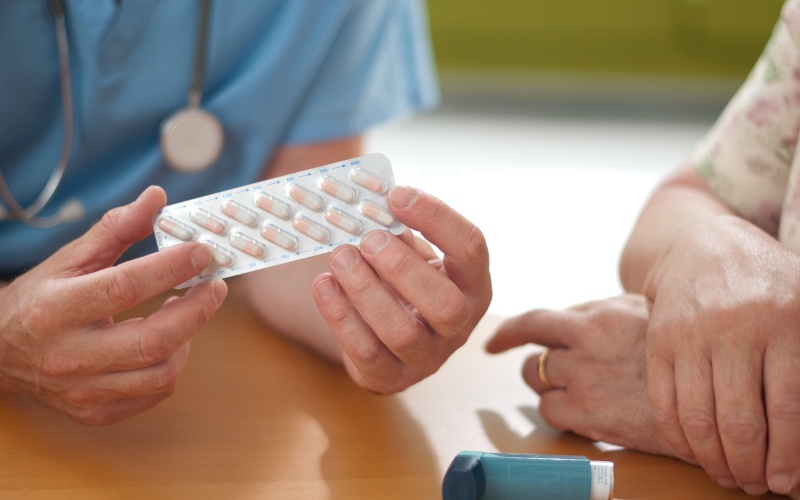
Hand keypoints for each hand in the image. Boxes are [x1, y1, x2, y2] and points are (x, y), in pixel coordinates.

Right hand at [0, 186, 226, 425]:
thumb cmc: (41, 299)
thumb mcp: (70, 258)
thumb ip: (117, 228)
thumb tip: (158, 197)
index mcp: (58, 309)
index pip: (124, 287)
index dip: (170, 268)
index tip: (202, 252)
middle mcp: (70, 356)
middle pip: (153, 341)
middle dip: (196, 310)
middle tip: (214, 286)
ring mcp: (83, 390)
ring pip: (161, 374)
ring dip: (188, 339)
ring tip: (185, 312)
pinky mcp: (96, 412)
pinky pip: (154, 393)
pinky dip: (172, 365)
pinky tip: (170, 342)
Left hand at [311, 186, 490, 393]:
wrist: (381, 333)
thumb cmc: (401, 282)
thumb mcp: (410, 252)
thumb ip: (397, 229)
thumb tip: (371, 200)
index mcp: (473, 284)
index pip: (471, 248)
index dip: (436, 218)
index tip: (396, 195)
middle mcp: (460, 325)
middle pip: (445, 304)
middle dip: (403, 268)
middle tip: (368, 239)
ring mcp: (428, 358)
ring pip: (402, 333)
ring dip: (367, 292)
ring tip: (340, 257)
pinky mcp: (390, 378)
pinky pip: (366, 352)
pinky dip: (341, 316)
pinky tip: (323, 284)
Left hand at [486, 294, 679, 458]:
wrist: (714, 395)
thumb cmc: (685, 352)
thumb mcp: (647, 313)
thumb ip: (606, 312)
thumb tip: (577, 315)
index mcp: (598, 316)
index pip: (535, 320)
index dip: (509, 332)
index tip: (494, 342)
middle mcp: (585, 342)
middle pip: (532, 353)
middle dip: (539, 364)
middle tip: (558, 374)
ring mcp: (584, 378)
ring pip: (537, 380)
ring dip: (549, 387)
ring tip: (583, 392)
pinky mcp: (589, 413)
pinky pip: (549, 411)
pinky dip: (560, 413)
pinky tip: (587, 413)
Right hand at [644, 215, 799, 496]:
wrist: (703, 246)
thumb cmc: (767, 284)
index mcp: (786, 320)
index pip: (789, 408)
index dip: (788, 456)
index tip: (786, 483)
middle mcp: (735, 326)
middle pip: (741, 420)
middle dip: (749, 467)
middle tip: (755, 485)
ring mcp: (691, 333)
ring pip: (699, 417)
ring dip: (713, 459)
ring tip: (728, 474)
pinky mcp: (659, 340)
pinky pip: (664, 402)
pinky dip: (678, 437)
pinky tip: (695, 450)